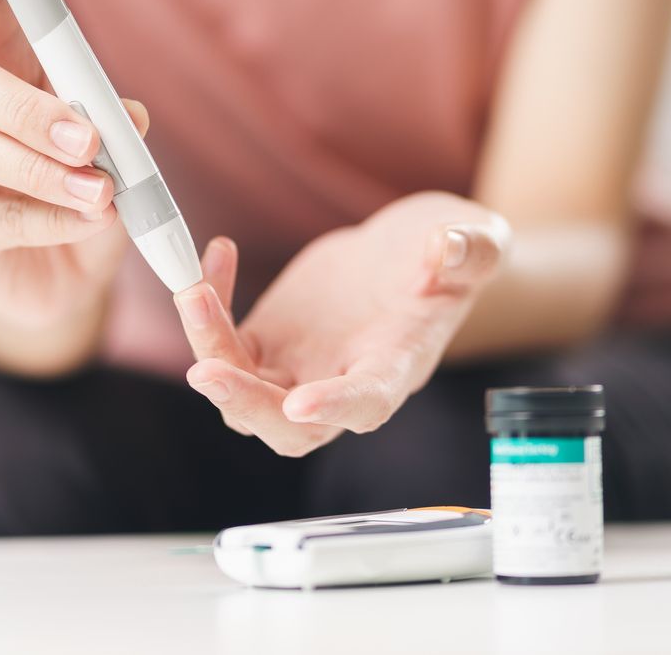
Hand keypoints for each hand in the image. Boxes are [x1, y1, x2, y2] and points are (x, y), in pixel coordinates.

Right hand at [0, 0, 148, 325]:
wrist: (65, 280)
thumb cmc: (84, 196)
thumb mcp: (114, 154)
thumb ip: (117, 127)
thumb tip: (129, 116)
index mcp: (1, 69)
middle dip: (25, 105)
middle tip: (88, 139)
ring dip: (39, 169)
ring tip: (100, 191)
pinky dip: (48, 220)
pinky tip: (88, 222)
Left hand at [174, 192, 508, 455]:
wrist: (412, 256)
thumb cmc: (449, 258)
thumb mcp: (476, 244)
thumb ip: (469, 250)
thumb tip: (445, 247)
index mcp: (396, 367)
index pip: (367, 403)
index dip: (336, 407)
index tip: (302, 403)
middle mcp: (341, 382)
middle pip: (286, 427)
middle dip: (244, 404)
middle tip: (206, 369)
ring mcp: (298, 368)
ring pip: (242, 393)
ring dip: (209, 351)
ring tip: (194, 291)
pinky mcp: (268, 343)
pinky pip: (224, 345)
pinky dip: (209, 310)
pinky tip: (219, 254)